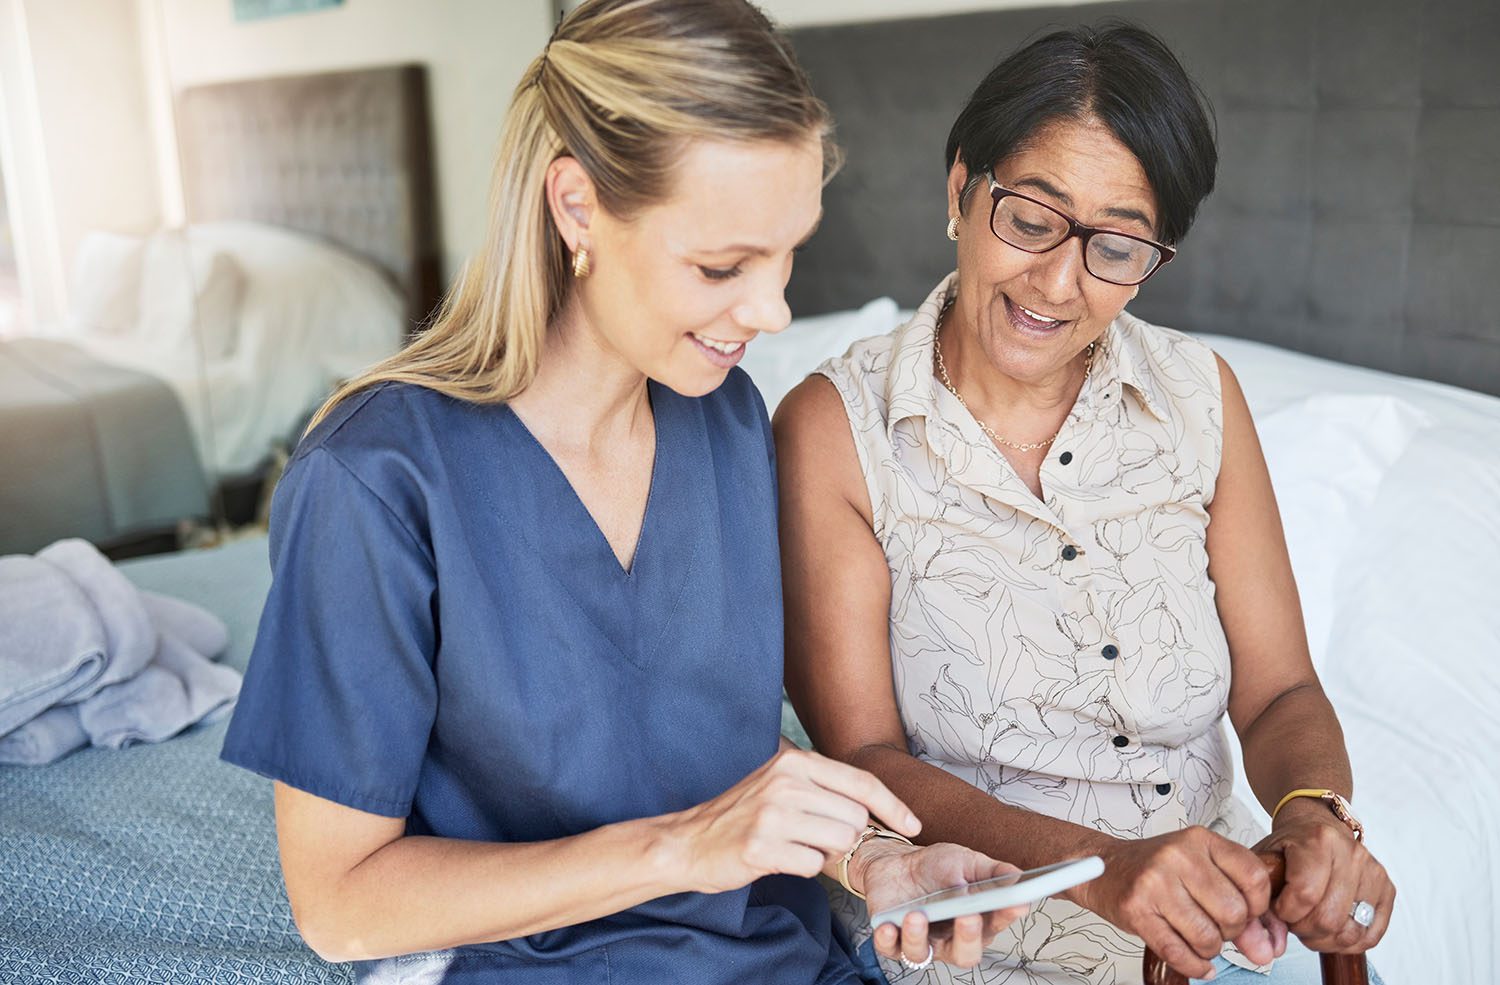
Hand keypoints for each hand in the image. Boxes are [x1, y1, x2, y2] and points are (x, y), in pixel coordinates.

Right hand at [669, 748, 920, 894]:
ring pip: (839, 841)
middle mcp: (786, 782)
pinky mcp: (761, 846)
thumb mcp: (782, 783)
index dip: (894, 806)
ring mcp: (772, 814)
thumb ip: (825, 786)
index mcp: (795, 761)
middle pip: (855, 817)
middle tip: (813, 836)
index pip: (862, 782)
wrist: (691, 841)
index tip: (913, 825)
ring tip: (795, 845)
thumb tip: (880, 805)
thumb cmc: (744, 815)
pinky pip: (812, 865)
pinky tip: (780, 858)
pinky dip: (804, 868)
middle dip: (844, 834)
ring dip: (824, 852)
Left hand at [857, 841, 1027, 969]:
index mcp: (975, 921)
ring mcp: (921, 941)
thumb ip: (993, 871)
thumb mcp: (967, 862)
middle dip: (968, 939)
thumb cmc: (935, 867)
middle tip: (968, 917)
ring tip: (916, 915)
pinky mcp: (891, 940)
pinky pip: (889, 949)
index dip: (1006, 916)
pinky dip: (888, 940)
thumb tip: (1019, 876)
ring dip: (919, 937)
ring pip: (923, 955)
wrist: (896, 862)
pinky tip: (889, 927)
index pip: (995, 925)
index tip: (1015, 902)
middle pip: (965, 954)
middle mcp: (950, 939)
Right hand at [1073, 827, 1276, 980]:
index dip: (1259, 905)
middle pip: (1234, 912)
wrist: (1103, 866)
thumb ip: (1238, 906)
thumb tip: (1265, 950)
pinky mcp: (1136, 909)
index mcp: (1200, 839)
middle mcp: (1178, 856)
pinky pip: (1178, 952)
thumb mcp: (1199, 872)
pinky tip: (1197, 963)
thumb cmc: (1154, 868)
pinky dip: (1194, 966)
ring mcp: (1155, 882)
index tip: (1248, 912)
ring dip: (1210, 949)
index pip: (1254, 876)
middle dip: (1232, 932)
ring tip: (1199, 940)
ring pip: (1207, 936)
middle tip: (1217, 928)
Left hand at [1253, 799, 1394, 953]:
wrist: (1315, 826)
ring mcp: (1373, 872)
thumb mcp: (1265, 857)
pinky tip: (1331, 932)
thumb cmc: (1290, 846)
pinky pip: (1371, 935)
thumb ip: (1260, 891)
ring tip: (1310, 925)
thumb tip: (1268, 933)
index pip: (1305, 894)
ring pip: (1351, 931)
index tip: (1278, 908)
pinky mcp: (1387, 889)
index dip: (1286, 912)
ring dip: (1325, 939)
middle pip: (1329, 918)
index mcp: (1319, 839)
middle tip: (1294, 921)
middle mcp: (1352, 853)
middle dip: (1304, 929)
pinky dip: (1348, 943)